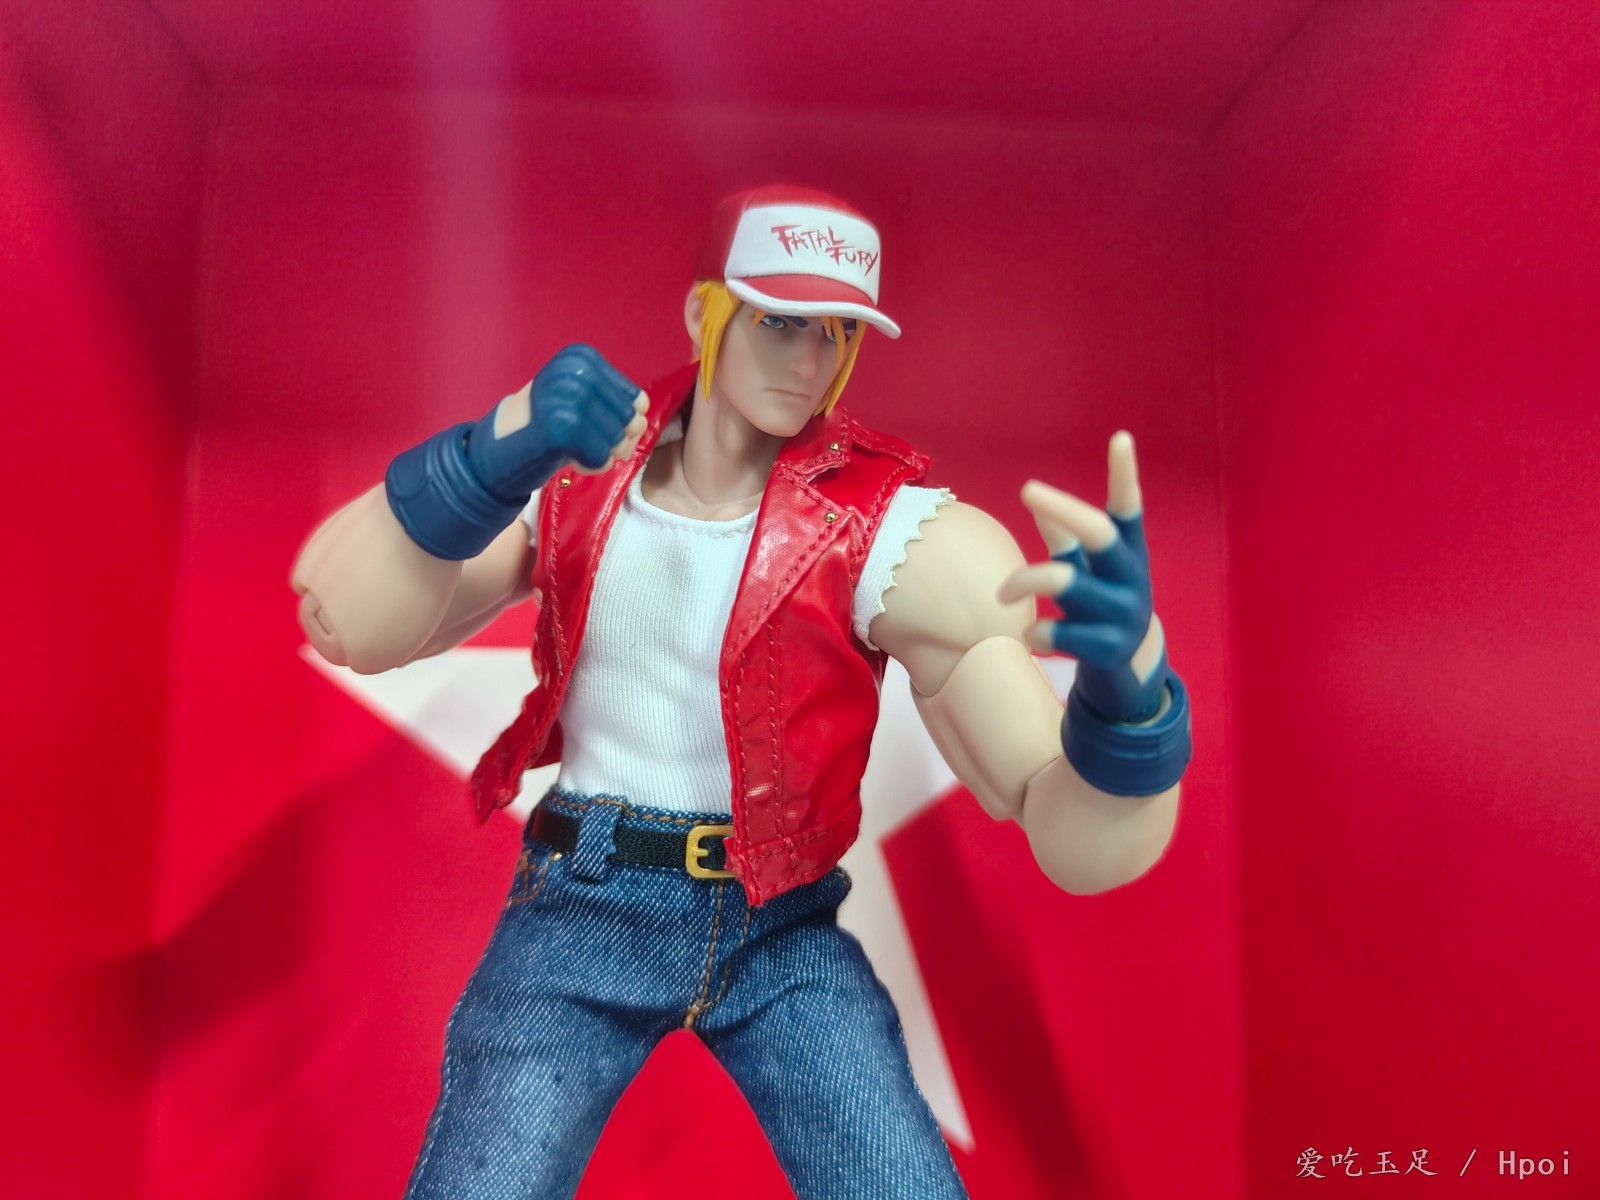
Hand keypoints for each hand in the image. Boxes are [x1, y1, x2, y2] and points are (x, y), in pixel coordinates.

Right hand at [467, 343, 649, 501]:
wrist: (501, 443)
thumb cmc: (549, 423)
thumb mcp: (583, 399)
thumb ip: (617, 405)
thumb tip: (641, 421)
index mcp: (581, 357)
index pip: (636, 399)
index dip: (624, 424)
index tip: (594, 426)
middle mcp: (573, 371)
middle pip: (629, 420)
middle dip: (616, 442)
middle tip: (585, 444)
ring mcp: (566, 397)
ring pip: (617, 440)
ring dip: (602, 455)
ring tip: (574, 448)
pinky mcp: (560, 427)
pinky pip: (601, 457)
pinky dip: (592, 466)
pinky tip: (569, 458)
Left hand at [998, 431, 1166, 722]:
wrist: (1130, 672)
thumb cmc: (1101, 607)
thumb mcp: (1089, 571)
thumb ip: (1066, 538)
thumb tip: (1037, 499)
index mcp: (1128, 553)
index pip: (1128, 508)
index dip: (1125, 475)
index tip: (1120, 437)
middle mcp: (1131, 578)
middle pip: (1099, 533)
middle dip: (1064, 508)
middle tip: (1028, 488)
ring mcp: (1123, 614)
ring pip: (1065, 581)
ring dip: (1025, 580)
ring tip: (1002, 592)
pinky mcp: (1108, 650)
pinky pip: (1055, 631)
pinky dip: (1034, 630)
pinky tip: (1032, 635)